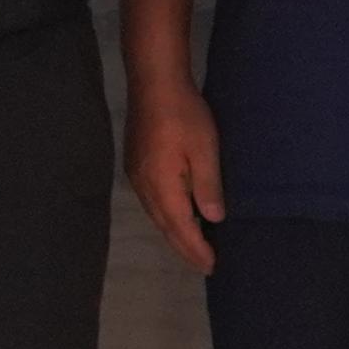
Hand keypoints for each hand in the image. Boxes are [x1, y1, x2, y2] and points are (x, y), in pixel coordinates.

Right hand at [126, 76, 223, 272]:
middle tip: (204, 265)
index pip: (180, 228)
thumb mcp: (205, 149)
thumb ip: (207, 186)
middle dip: (184, 248)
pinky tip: (177, 215)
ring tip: (193, 246)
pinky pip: (152, 202)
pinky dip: (167, 216)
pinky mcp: (136, 165)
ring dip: (174, 233)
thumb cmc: (184, 114)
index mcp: (162, 186)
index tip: (211, 266)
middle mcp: (144, 187)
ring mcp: (136, 176)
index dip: (196, 249)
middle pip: (164, 227)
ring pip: (156, 215)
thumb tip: (212, 219)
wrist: (153, 82)